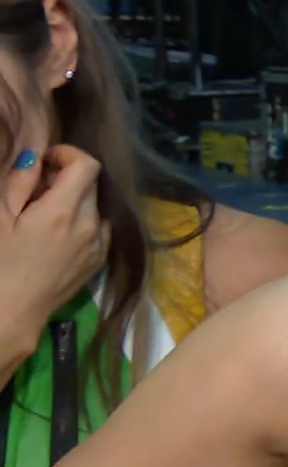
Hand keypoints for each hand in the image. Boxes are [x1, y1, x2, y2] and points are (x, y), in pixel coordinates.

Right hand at [0, 144, 106, 366]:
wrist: (10, 312)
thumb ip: (20, 181)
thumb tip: (35, 156)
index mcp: (64, 211)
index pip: (87, 164)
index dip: (66, 154)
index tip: (45, 162)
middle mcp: (91, 225)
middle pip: (91, 184)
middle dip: (66, 178)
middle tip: (35, 192)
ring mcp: (99, 244)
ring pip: (95, 206)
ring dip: (75, 201)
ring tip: (44, 216)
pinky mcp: (98, 261)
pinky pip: (99, 229)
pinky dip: (83, 222)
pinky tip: (58, 236)